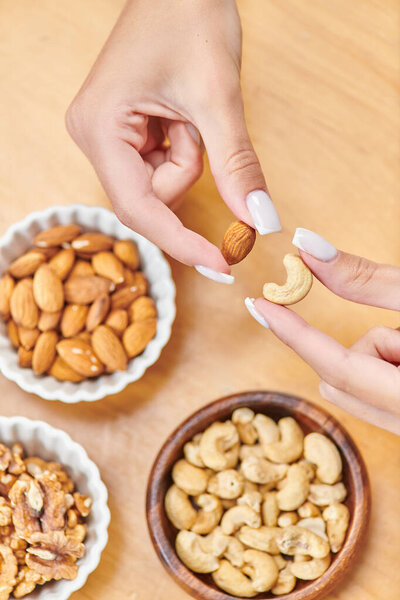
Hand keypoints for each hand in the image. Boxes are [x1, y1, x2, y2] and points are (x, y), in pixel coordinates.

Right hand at [66, 0, 280, 282]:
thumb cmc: (188, 16)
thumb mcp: (218, 97)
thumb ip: (236, 165)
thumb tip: (259, 222)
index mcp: (100, 128)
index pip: (140, 209)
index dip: (182, 243)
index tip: (222, 267)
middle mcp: (93, 136)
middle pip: (150, 197)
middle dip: (188, 170)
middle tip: (199, 126)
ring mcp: (106, 134)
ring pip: (159, 183)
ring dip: (188, 156)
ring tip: (188, 109)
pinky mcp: (123, 131)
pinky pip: (160, 165)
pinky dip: (183, 148)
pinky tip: (180, 112)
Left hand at [245, 228, 399, 434]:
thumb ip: (368, 280)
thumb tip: (306, 249)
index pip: (336, 368)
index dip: (294, 334)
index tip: (258, 306)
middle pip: (338, 381)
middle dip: (357, 350)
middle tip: (398, 328)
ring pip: (354, 388)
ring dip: (374, 357)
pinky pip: (371, 392)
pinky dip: (382, 369)